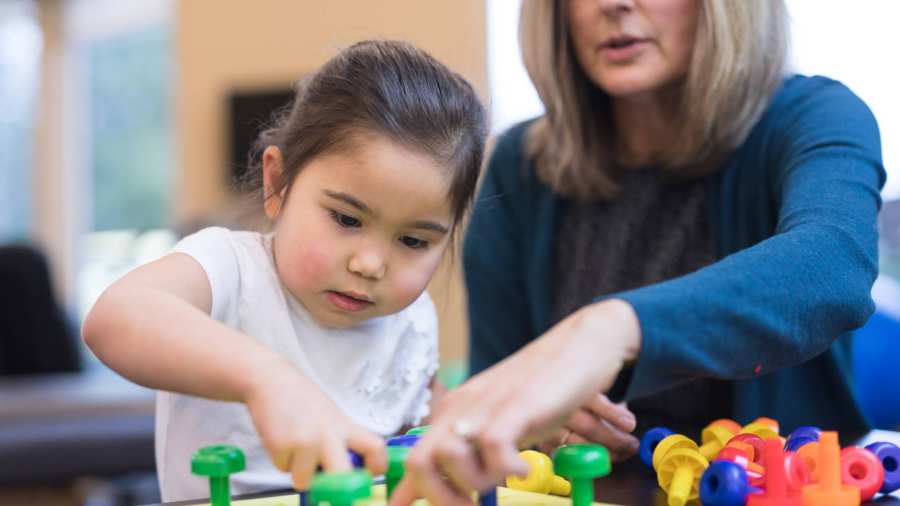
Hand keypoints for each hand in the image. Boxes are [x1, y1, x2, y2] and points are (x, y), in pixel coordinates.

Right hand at [243, 365, 386, 489]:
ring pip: (305, 481)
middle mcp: (329, 435)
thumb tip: (350, 471)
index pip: (375, 448)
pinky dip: (281, 461)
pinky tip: (281, 439)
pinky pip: (284, 470)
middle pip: (343, 476)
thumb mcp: (332, 417)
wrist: (271, 381)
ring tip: (296, 448)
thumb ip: (343, 441)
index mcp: (346, 426)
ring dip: (298, 472)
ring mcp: (305, 441)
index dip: (378, 466)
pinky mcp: (281, 446)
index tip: (371, 474)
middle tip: (328, 482)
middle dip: (335, 488)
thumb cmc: (302, 400)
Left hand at [388, 299, 640, 505]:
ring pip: (450, 457)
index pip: (413, 461)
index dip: (409, 496)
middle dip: (441, 499)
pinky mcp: (517, 404)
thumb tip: (446, 489)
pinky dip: (509, 470)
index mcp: (451, 414)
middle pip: (420, 463)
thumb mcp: (498, 423)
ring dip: (476, 484)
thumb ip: (471, 452)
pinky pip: (495, 446)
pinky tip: (526, 468)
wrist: (580, 345)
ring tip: (504, 479)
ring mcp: (487, 405)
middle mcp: (461, 408)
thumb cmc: (541, 391)